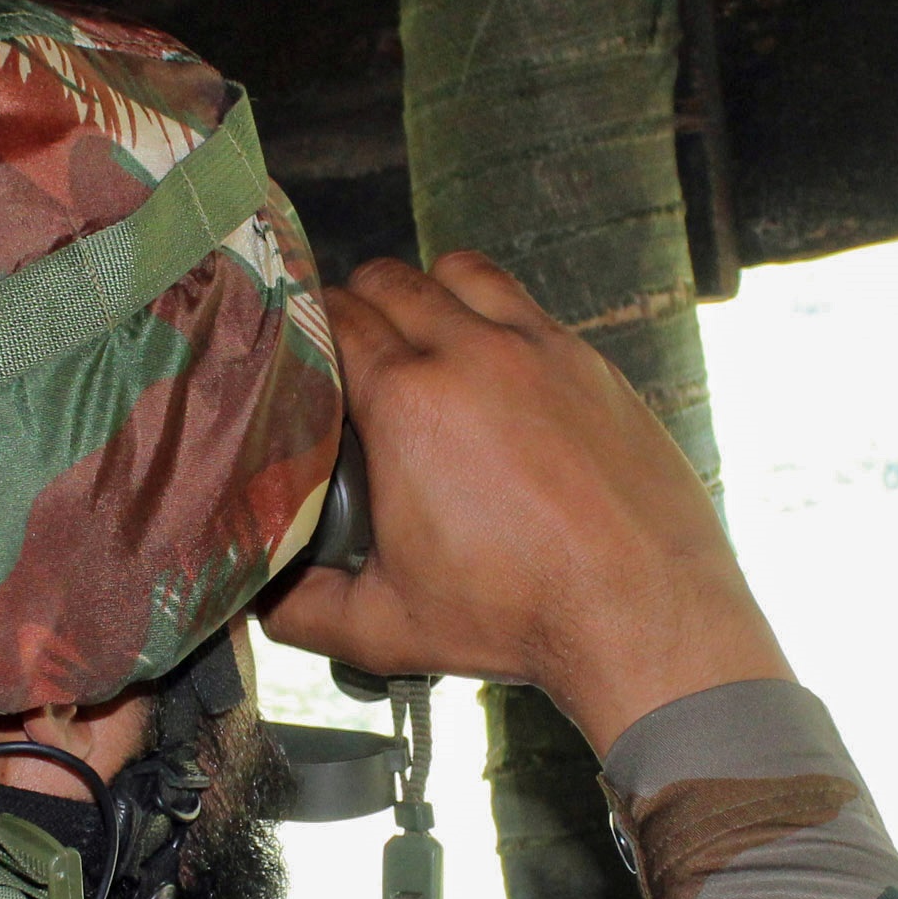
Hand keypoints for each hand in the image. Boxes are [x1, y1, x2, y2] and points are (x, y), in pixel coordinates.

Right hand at [258, 252, 790, 756]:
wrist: (642, 611)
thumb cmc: (519, 618)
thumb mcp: (385, 629)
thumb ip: (301, 609)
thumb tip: (255, 598)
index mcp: (408, 403)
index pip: (334, 318)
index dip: (307, 330)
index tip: (301, 357)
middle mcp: (473, 354)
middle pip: (390, 280)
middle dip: (358, 305)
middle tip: (350, 351)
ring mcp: (540, 347)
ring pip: (460, 269)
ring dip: (428, 290)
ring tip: (421, 336)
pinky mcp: (590, 361)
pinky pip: (526, 304)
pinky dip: (494, 316)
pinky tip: (493, 366)